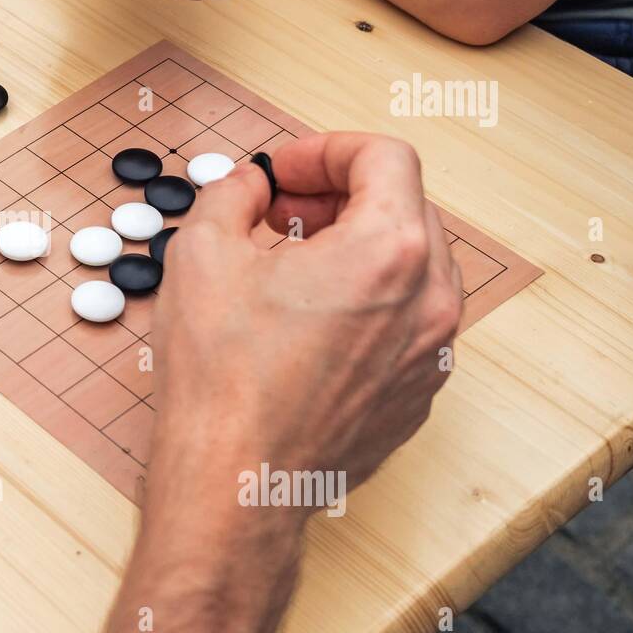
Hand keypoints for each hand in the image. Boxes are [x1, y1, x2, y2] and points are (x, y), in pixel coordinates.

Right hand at [147, 133, 463, 535]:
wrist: (235, 483)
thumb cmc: (221, 379)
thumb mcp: (202, 252)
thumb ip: (232, 192)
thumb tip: (249, 185)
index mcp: (390, 250)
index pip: (385, 157)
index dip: (326, 149)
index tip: (285, 170)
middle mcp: (429, 301)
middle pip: (404, 208)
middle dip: (339, 196)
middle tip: (277, 211)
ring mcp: (430, 354)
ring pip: (410, 268)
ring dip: (354, 248)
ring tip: (289, 267)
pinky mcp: (415, 396)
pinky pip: (404, 323)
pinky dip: (364, 303)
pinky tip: (305, 322)